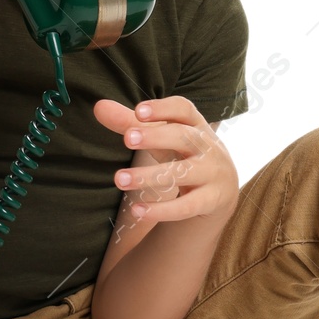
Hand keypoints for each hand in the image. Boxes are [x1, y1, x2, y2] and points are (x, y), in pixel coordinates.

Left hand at [93, 96, 238, 224]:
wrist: (220, 190)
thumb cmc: (184, 154)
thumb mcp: (162, 138)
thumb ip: (131, 123)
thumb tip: (98, 107)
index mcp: (196, 124)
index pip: (184, 109)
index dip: (163, 109)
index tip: (138, 111)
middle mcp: (208, 146)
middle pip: (184, 137)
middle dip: (156, 137)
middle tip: (127, 139)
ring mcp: (212, 174)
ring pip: (181, 173)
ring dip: (149, 176)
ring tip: (119, 179)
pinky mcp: (211, 200)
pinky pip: (186, 206)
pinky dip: (161, 210)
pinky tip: (137, 211)